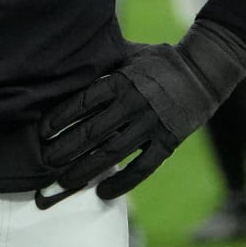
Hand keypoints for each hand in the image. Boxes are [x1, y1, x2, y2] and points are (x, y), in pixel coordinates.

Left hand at [36, 18, 245, 205]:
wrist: (204, 72)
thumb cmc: (160, 62)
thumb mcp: (131, 53)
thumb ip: (105, 60)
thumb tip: (73, 53)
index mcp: (122, 80)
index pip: (83, 101)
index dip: (60, 118)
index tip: (41, 134)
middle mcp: (134, 102)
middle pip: (92, 132)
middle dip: (64, 151)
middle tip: (42, 168)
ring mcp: (152, 123)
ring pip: (112, 153)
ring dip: (84, 171)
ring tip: (62, 185)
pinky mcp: (168, 141)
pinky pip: (142, 167)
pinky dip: (122, 182)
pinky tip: (102, 193)